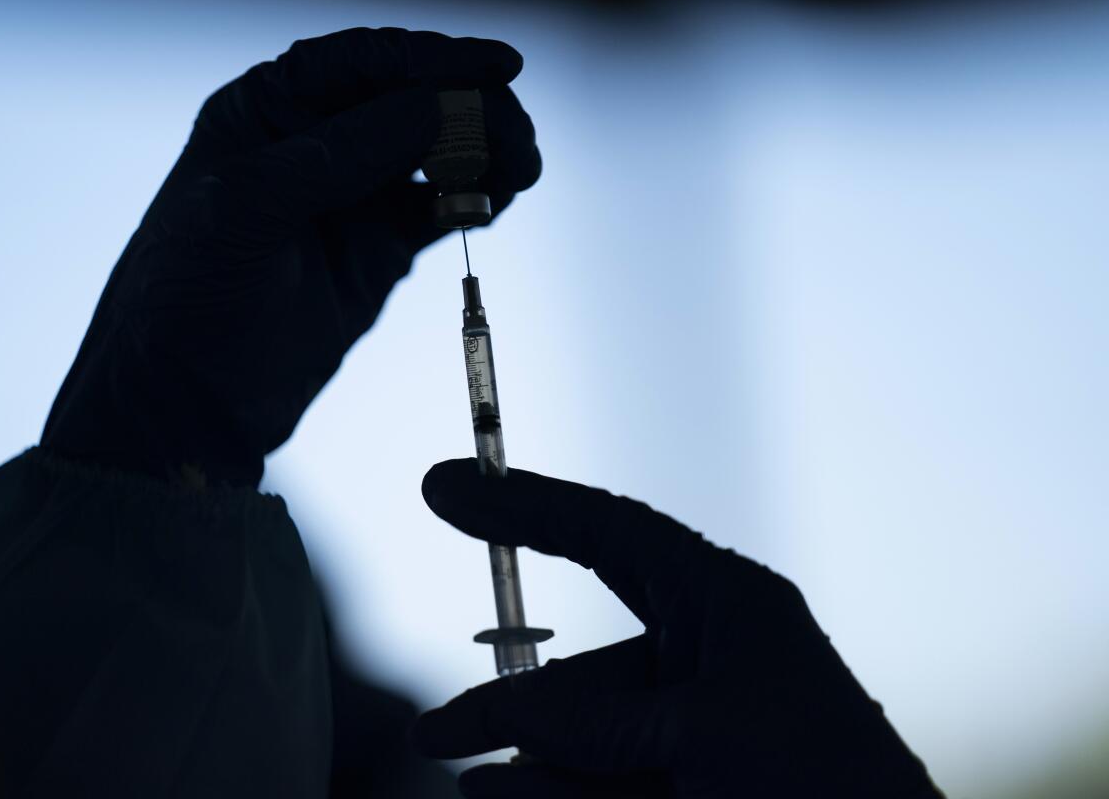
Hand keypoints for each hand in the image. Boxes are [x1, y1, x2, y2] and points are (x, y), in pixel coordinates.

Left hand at [40, 29, 540, 486]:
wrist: (185, 404)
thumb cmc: (187, 299)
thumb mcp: (249, 210)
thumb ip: (338, 155)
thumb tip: (432, 107)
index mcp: (264, 112)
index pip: (359, 63)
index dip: (431, 57)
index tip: (499, 66)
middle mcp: (310, 145)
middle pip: (408, 102)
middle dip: (468, 110)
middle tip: (518, 137)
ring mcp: (348, 200)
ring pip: (432, 155)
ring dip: (482, 153)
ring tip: (523, 166)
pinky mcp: (376, 253)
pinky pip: (437, 211)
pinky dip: (473, 202)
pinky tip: (500, 199)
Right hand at [413, 460, 941, 798]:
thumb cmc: (827, 787)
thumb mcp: (705, 734)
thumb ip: (593, 723)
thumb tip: (501, 726)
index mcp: (725, 606)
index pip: (607, 534)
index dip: (522, 508)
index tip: (441, 491)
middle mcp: (704, 660)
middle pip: (579, 671)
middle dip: (506, 705)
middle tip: (433, 736)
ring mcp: (693, 732)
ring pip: (582, 740)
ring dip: (526, 765)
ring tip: (466, 785)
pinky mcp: (685, 782)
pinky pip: (599, 779)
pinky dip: (552, 792)